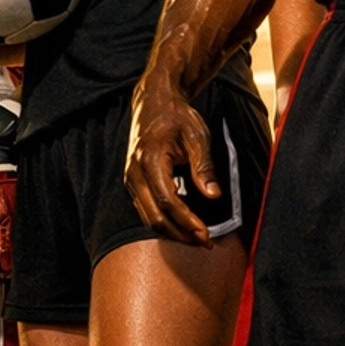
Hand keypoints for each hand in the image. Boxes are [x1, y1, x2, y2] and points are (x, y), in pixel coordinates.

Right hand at [125, 76, 221, 243]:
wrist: (154, 102)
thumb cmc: (177, 117)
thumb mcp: (197, 137)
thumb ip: (203, 167)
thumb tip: (213, 195)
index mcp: (150, 160)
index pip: (169, 201)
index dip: (187, 222)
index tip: (206, 234)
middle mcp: (135, 173)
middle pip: (155, 217)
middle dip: (180, 234)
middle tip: (205, 242)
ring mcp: (131, 179)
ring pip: (148, 217)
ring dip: (172, 232)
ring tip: (196, 238)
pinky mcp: (134, 183)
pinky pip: (146, 210)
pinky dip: (164, 222)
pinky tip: (184, 224)